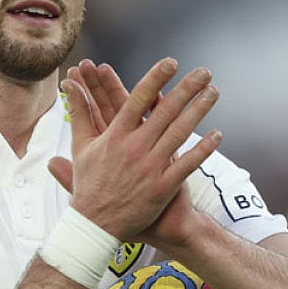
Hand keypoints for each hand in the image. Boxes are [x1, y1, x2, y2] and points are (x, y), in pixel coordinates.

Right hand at [47, 58, 220, 242]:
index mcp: (116, 136)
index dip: (155, 79)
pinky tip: (218, 134)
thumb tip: (68, 85)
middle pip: (165, 112)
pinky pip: (188, 164)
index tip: (171, 63)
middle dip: (187, 89)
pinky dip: (204, 149)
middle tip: (204, 72)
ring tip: (213, 93)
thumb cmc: (89, 184)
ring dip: (198, 111)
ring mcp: (150, 168)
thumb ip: (78, 113)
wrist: (95, 226)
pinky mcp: (162, 187)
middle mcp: (135, 148)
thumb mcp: (81, 147)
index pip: (138, 99)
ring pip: (180, 133)